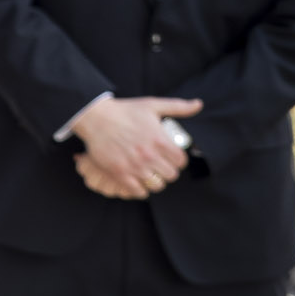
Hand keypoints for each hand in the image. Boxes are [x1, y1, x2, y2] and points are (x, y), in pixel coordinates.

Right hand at [72, 94, 198, 198]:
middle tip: (160, 167)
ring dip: (155, 181)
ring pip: (156, 185)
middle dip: (167, 172)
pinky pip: (137, 191)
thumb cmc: (125, 111)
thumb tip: (198, 104)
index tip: (171, 159)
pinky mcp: (119, 172)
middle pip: (171, 175)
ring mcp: (134, 165)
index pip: (181, 162)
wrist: (95, 117)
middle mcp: (149, 155)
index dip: (178, 161)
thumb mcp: (153, 105)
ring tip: (150, 175)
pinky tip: (138, 182)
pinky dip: (140, 190)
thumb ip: (178, 107)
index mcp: (160, 140)